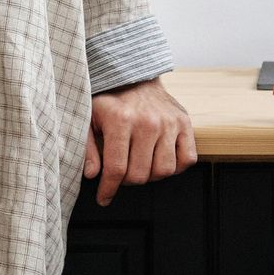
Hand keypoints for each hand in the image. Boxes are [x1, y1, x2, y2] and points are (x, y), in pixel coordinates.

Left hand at [84, 78, 197, 205]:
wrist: (135, 76)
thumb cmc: (108, 101)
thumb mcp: (88, 119)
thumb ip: (86, 147)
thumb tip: (93, 175)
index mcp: (120, 120)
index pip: (116, 169)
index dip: (108, 189)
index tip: (104, 198)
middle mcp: (148, 122)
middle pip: (140, 175)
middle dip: (126, 181)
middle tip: (121, 173)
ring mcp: (169, 123)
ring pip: (164, 171)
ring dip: (150, 175)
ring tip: (139, 165)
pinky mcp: (184, 123)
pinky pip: (187, 159)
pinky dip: (175, 166)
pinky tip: (159, 159)